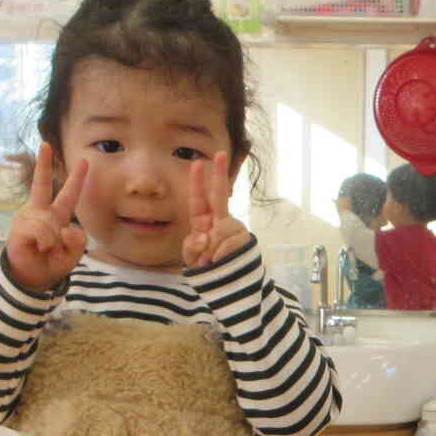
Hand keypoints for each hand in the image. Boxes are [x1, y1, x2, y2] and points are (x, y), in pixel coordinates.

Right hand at [2, 142, 88, 291]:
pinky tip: (38, 247)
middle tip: (46, 144)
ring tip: (45, 249)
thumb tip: (67, 229)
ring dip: (53, 241)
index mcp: (56, 216)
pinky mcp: (19, 228)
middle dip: (44, 164)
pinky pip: (42, 232)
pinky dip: (45, 243)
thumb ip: (77, 241)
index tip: (83, 160)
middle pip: (43, 185)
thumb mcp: (72, 254)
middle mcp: (41, 212)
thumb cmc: (51, 262)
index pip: (69, 195)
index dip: (77, 178)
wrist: (33, 277)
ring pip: (50, 223)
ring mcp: (28, 218)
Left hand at [183, 152, 251, 268]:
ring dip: (212, 249)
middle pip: (220, 195)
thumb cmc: (204, 265)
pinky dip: (222, 254)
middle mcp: (219, 219)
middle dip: (219, 174)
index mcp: (202, 221)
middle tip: (220, 154)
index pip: (198, 199)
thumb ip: (193, 246)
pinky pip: (231, 242)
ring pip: (222, 230)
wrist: (225, 281)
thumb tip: (204, 236)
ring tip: (209, 261)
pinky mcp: (244, 239)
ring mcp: (233, 228)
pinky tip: (219, 261)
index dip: (197, 182)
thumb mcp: (191, 256)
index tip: (197, 163)